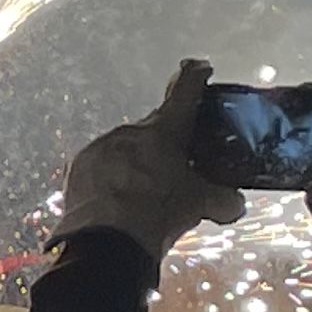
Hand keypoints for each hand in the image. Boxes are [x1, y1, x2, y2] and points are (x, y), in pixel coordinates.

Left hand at [55, 58, 245, 258]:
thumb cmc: (157, 215)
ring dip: (136, 166)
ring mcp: (99, 149)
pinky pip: (101, 168)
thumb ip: (222, 199)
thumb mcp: (200, 205)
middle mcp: (129, 132)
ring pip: (125, 150)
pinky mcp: (77, 170)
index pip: (184, 93)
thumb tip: (233, 203)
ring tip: (146, 195)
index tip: (198, 67)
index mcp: (163, 131)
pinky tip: (119, 202)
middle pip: (153, 130)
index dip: (195, 78)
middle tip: (176, 170)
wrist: (105, 244)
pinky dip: (111, 180)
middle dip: (165, 147)